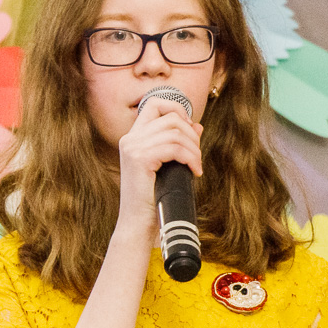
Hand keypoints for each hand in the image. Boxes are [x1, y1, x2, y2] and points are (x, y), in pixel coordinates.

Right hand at [114, 98, 202, 240]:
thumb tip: (197, 125)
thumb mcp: (168, 165)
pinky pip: (174, 147)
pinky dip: (190, 158)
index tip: (190, 130)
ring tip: (196, 167)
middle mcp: (130, 139)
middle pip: (170, 117)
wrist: (139, 224)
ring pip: (175, 132)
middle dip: (192, 134)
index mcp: (133, 137)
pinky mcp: (140, 159)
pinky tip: (194, 172)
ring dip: (194, 149)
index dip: (177, 109)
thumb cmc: (154, 198)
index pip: (154, 103)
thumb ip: (179, 143)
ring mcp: (133, 147)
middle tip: (197, 156)